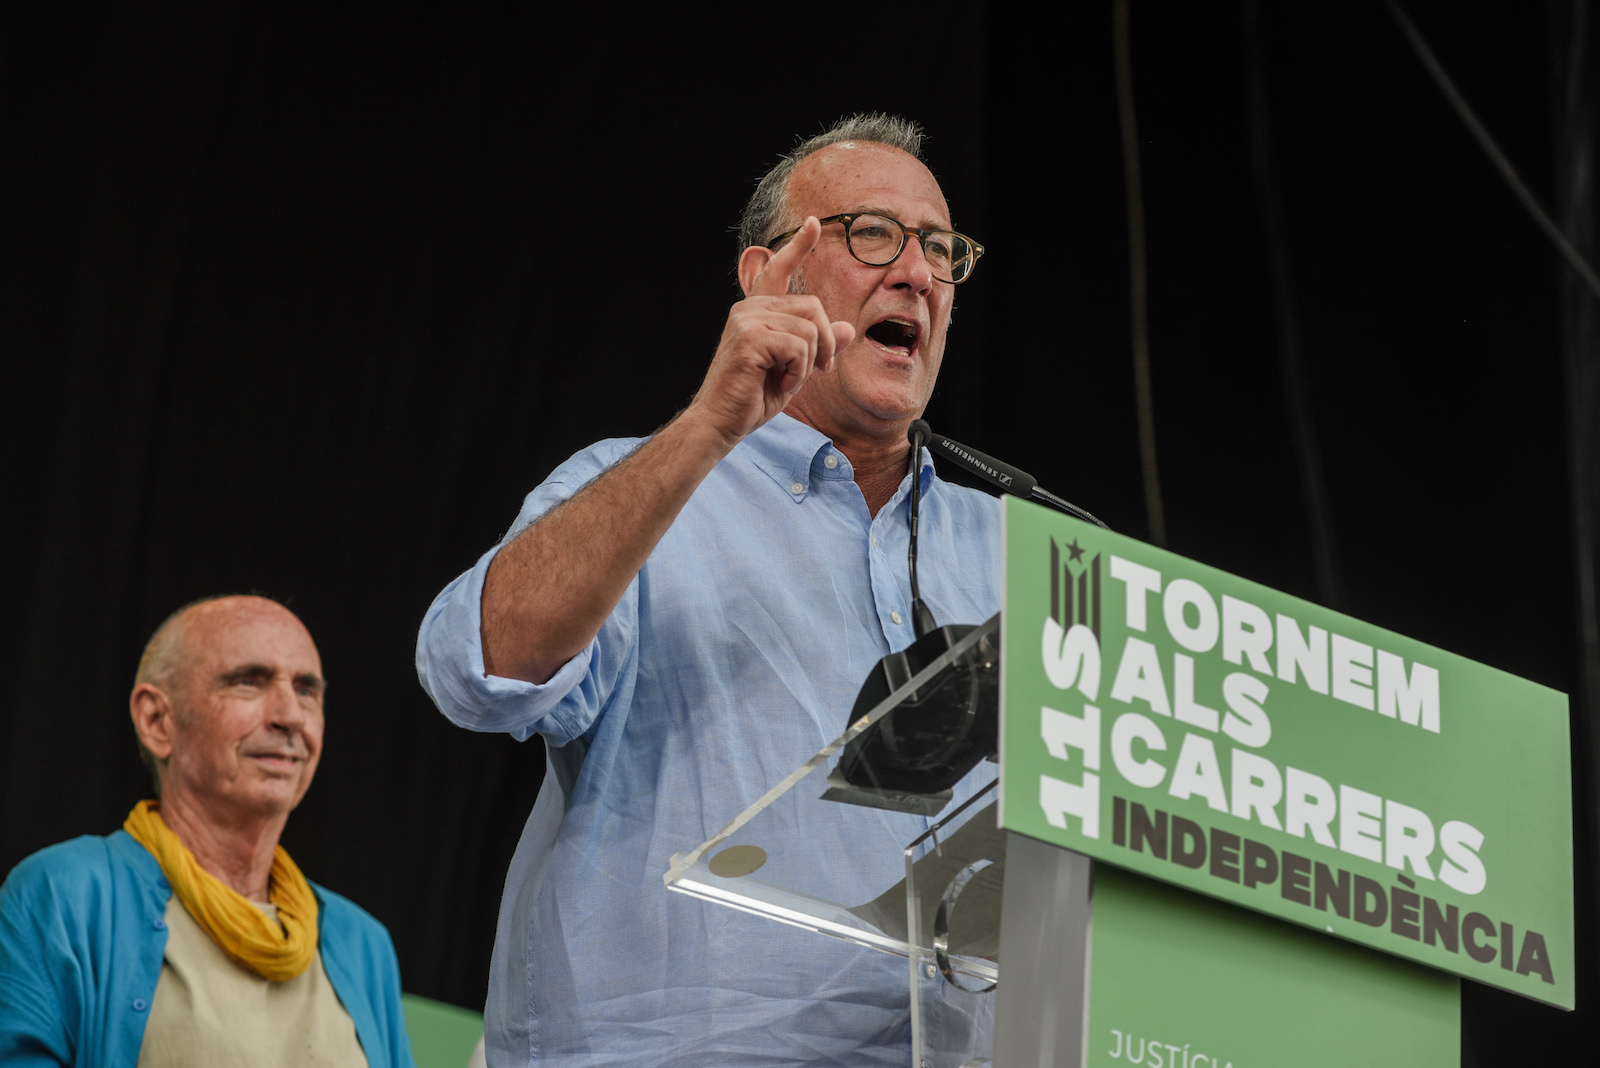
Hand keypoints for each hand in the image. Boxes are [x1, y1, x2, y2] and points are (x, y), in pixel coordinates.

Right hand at [686, 217, 855, 447]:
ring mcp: (747, 320)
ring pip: (809, 329)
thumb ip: (817, 346)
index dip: (798, 247)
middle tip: (819, 370)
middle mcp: (749, 309)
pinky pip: (799, 346)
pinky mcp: (750, 337)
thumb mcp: (795, 369)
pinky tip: (781, 384)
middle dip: (825, 343)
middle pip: (813, 307)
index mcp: (757, 312)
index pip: (779, 271)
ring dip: (809, 363)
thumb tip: (847, 328)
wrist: (721, 423)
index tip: (812, 224)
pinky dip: (799, 371)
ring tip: (789, 380)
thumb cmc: (752, 398)